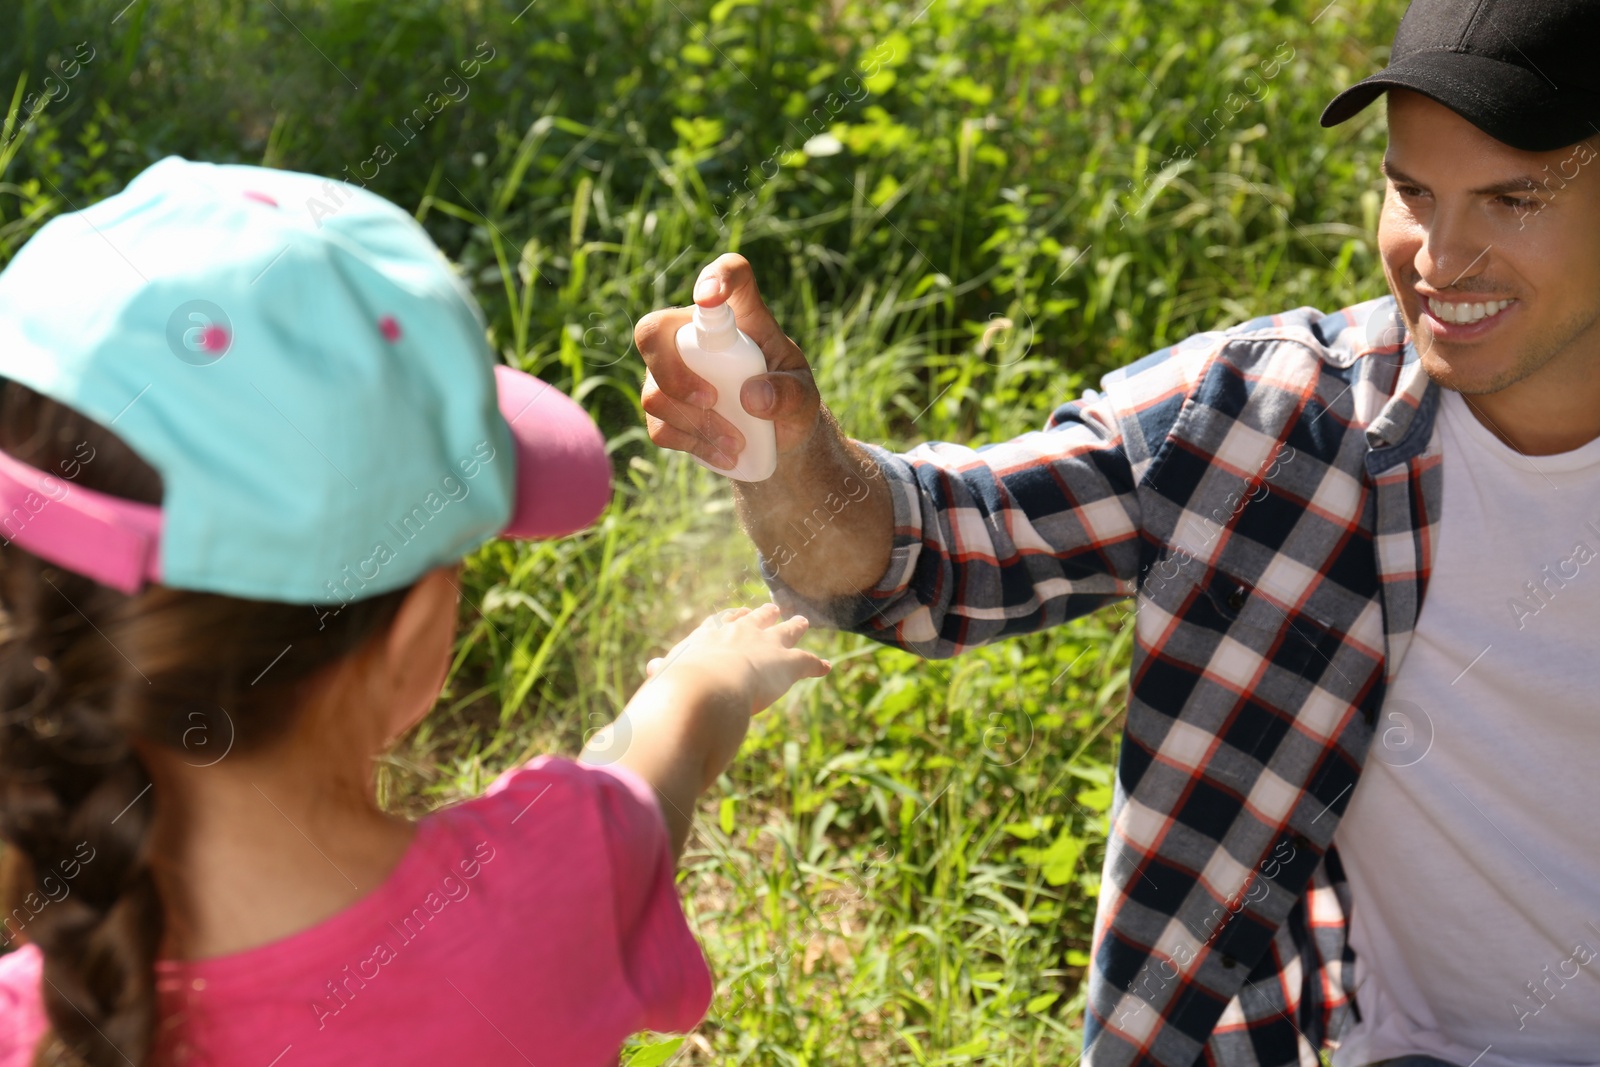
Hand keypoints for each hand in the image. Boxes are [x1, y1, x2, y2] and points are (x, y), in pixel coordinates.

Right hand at [635, 253, 823, 469]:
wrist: (775, 439)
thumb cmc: (789, 400)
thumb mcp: (804, 398)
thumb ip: (789, 394)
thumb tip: (753, 396)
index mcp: (741, 316)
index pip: (729, 274)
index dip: (716, 277)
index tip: (710, 298)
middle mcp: (695, 336)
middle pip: (652, 330)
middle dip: (672, 371)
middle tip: (711, 399)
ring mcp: (670, 372)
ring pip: (655, 391)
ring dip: (698, 424)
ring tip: (738, 443)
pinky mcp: (663, 409)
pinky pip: (660, 427)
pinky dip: (695, 444)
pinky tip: (725, 453)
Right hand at [645, 602, 830, 715]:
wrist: (705, 687)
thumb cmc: (678, 686)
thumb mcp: (665, 676)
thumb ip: (662, 672)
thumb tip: (652, 668)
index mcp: (710, 635)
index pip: (724, 621)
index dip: (733, 618)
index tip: (739, 614)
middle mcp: (740, 633)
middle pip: (758, 618)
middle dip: (767, 614)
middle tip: (774, 608)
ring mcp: (766, 645)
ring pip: (786, 631)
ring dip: (795, 627)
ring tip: (803, 623)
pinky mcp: (787, 663)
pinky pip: (808, 661)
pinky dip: (817, 665)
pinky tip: (826, 667)